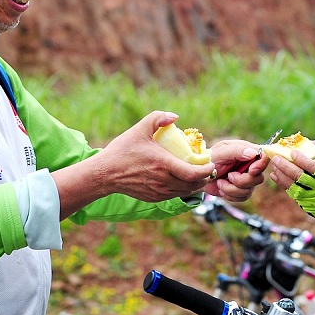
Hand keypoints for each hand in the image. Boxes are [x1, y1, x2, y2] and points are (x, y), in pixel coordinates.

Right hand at [90, 111, 216, 202]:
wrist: (105, 174)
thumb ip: (157, 118)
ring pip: (185, 192)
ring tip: (197, 175)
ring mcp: (159, 192)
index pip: (193, 173)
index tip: (210, 163)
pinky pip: (174, 196)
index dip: (206, 170)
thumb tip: (175, 116)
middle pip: (193, 185)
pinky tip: (182, 181)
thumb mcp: (139, 129)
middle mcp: (163, 181)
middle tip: (207, 168)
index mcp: (163, 164)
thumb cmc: (122, 150)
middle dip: (204, 178)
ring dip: (194, 185)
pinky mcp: (153, 198)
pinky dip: (183, 190)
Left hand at [203, 139, 265, 201]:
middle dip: (242, 181)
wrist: (199, 175)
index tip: (251, 170)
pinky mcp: (241, 190)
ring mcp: (246, 179)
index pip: (263, 157)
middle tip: (229, 176)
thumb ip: (237, 151)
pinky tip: (222, 188)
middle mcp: (249, 166)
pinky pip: (242, 197)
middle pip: (259, 178)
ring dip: (232, 188)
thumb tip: (254, 153)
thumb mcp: (221, 152)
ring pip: (249, 190)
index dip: (260, 165)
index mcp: (246, 151)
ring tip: (220, 182)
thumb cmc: (209, 159)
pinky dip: (230, 195)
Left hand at [267, 138, 314, 224]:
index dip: (301, 160)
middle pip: (300, 177)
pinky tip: (276, 176)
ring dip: (282, 176)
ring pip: (294, 187)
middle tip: (276, 158)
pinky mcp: (310, 207)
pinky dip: (283, 185)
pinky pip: (294, 195)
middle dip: (286, 166)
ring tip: (274, 166)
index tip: (292, 152)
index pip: (313, 167)